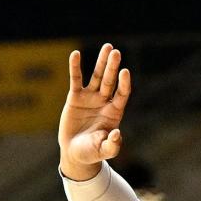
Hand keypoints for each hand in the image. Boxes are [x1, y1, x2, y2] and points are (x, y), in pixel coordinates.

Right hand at [58, 44, 132, 179]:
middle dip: (112, 67)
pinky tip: (76, 54)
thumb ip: (112, 145)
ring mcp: (90, 98)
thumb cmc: (92, 153)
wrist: (75, 153)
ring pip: (97, 77)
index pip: (122, 95)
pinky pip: (76, 79)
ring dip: (101, 62)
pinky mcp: (75, 97)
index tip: (124, 71)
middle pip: (110, 81)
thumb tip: (117, 133)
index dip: (124, 84)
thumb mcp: (104, 151)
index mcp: (114, 113)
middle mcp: (104, 102)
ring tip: (107, 47)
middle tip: (115, 51)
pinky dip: (75, 67)